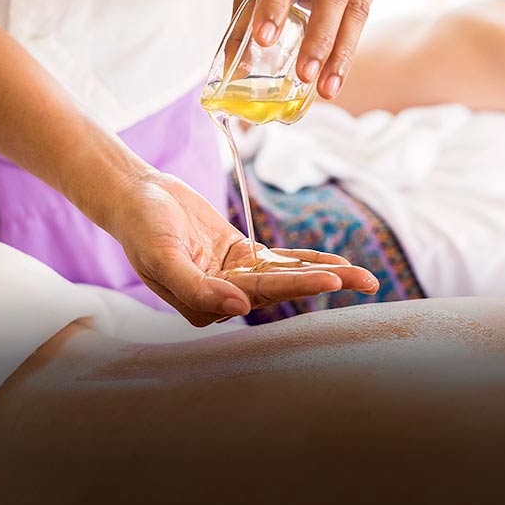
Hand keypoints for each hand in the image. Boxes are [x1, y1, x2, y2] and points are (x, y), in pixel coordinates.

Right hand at [107, 171, 379, 325]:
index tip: (330, 280)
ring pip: (287, 276)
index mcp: (204, 304)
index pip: (259, 296)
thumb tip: (238, 310)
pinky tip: (337, 262)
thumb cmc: (141, 226)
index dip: (296, 287)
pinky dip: (307, 260)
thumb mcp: (161, 256)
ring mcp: (236, 275)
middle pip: (283, 289)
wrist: (136, 195)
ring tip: (365, 277)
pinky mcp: (242, 255)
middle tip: (367, 282)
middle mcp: (225, 295)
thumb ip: (195, 288)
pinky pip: (280, 260)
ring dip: (325, 274)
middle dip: (325, 284)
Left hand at [234, 0, 376, 99]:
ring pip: (355, 10)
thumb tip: (234, 68)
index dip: (274, 4)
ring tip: (326, 89)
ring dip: (341, 54)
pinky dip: (347, 54)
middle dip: (319, 38)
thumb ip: (244, 20)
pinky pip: (362, 22)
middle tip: (305, 74)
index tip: (264, 39)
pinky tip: (335, 78)